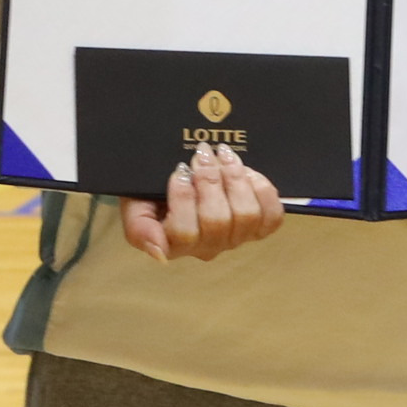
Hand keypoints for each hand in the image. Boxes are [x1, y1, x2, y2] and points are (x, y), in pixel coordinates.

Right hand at [120, 142, 282, 260]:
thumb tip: (159, 252)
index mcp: (174, 245)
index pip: (184, 233)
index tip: (179, 170)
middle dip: (210, 180)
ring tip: (224, 156)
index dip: (184, 197)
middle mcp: (207, 248)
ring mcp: (235, 238)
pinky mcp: (259, 227)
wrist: (176, 177)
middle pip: (216, 221)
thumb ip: (139, 228)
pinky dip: (263, 191)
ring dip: (235, 179)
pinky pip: (271, 216)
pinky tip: (247, 174)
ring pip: (245, 215)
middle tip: (202, 154)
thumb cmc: (153, 193)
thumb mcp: (135, 205)